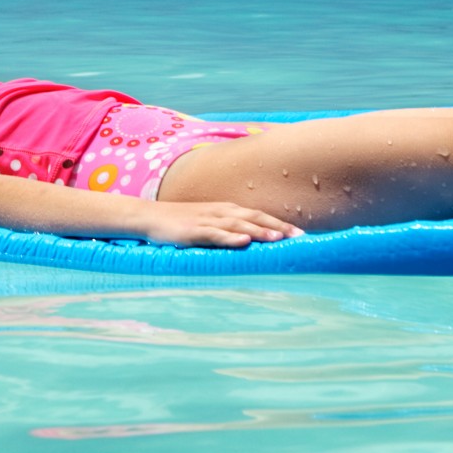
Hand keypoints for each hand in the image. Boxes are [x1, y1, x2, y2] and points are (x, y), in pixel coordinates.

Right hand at [140, 200, 304, 247]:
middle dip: (279, 227)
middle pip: (256, 217)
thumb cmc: (182, 222)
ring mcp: (208, 220)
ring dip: (260, 230)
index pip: (260, 216)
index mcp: (228, 210)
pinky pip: (216, 234)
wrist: (150, 217)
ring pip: (240, 224)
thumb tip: (251, 240)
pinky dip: (231, 237)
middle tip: (300, 237)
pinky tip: (244, 241)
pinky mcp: (194, 230)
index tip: (301, 234)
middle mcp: (222, 212)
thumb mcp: (209, 223)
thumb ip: (229, 229)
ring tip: (279, 238)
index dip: (280, 224)